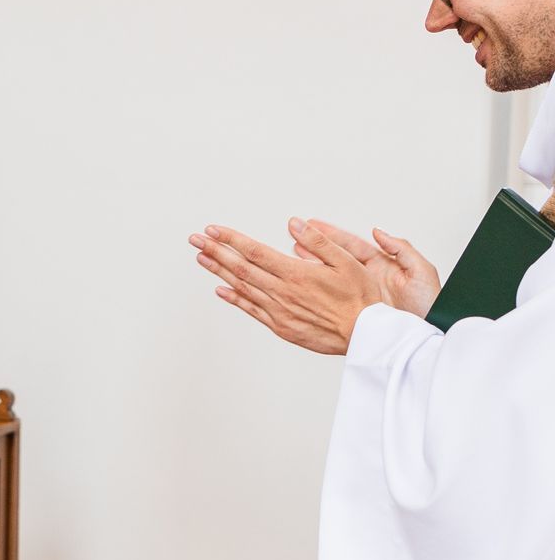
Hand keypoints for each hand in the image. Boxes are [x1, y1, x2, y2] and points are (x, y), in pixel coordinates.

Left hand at [189, 221, 379, 353]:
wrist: (365, 336)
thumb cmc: (360, 297)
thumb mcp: (347, 261)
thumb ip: (318, 242)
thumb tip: (293, 224)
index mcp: (297, 274)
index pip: (255, 252)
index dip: (231, 240)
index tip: (212, 230)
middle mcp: (282, 292)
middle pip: (241, 268)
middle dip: (215, 251)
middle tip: (195, 239)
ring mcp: (278, 311)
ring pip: (242, 287)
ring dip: (219, 271)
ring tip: (201, 257)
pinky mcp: (280, 326)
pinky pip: (251, 310)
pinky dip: (233, 298)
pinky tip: (220, 289)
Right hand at [297, 219, 440, 317]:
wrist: (426, 331)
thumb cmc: (429, 304)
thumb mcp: (421, 271)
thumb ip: (401, 249)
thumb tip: (379, 232)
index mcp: (382, 264)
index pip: (352, 245)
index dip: (333, 234)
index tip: (314, 225)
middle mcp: (368, 277)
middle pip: (337, 257)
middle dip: (316, 245)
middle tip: (296, 234)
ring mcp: (360, 293)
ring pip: (331, 275)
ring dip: (313, 263)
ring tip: (293, 253)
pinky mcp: (356, 308)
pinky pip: (333, 296)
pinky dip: (318, 287)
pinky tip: (304, 280)